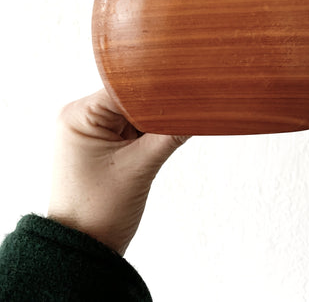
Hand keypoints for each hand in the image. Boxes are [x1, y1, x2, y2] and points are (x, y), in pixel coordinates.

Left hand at [47, 89, 189, 255]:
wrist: (84, 249)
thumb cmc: (99, 211)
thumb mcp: (139, 168)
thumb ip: (170, 136)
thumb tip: (200, 112)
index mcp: (79, 115)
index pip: (125, 88)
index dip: (157, 89)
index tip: (187, 87)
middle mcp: (82, 117)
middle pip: (131, 99)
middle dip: (159, 106)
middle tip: (190, 105)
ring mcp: (93, 131)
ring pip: (136, 113)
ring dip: (155, 122)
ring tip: (180, 122)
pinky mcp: (104, 144)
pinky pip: (133, 128)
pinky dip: (150, 133)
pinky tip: (167, 135)